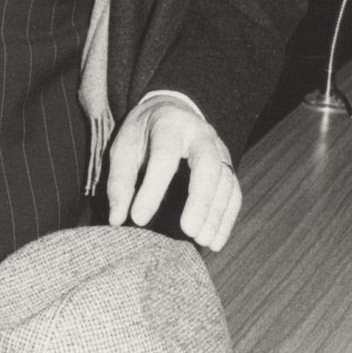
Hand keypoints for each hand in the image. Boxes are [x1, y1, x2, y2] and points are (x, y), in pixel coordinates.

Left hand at [106, 95, 240, 250]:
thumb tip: (117, 219)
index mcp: (169, 124)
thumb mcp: (124, 148)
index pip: (164, 155)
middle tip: (188, 231)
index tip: (139, 219)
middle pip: (207, 164)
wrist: (169, 111)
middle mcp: (200, 134)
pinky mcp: (227, 165)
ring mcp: (218, 148)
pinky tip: (215, 241)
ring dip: (216, 214)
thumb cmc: (143, 134)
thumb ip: (120, 181)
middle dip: (200, 200)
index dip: (153, 188)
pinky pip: (234, 192)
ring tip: (202, 241)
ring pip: (225, 180)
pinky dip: (227, 218)